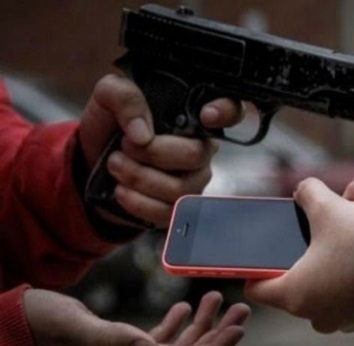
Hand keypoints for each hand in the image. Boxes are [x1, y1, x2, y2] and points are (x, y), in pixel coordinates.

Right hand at [24, 289, 249, 345]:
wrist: (13, 332)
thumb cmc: (40, 327)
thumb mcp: (74, 328)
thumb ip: (111, 339)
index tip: (239, 328)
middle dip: (219, 335)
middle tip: (242, 309)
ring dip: (203, 326)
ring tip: (219, 299)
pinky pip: (158, 339)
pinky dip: (177, 323)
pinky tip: (187, 306)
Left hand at [77, 74, 243, 227]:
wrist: (93, 160)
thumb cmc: (110, 124)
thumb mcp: (108, 95)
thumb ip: (125, 98)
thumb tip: (144, 134)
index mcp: (192, 116)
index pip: (231, 111)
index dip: (226, 112)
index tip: (207, 114)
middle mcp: (201, 149)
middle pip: (196, 155)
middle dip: (154, 153)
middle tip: (124, 146)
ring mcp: (193, 181)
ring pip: (180, 188)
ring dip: (140, 178)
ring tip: (116, 166)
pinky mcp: (178, 209)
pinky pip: (168, 213)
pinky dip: (139, 203)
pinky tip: (121, 190)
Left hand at [245, 177, 353, 332]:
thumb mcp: (328, 209)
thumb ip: (308, 194)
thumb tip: (304, 188)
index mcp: (293, 295)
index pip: (257, 286)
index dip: (256, 265)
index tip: (263, 249)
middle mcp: (315, 312)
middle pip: (302, 266)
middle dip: (316, 230)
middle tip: (330, 205)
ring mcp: (342, 315)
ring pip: (332, 266)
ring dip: (343, 231)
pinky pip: (353, 275)